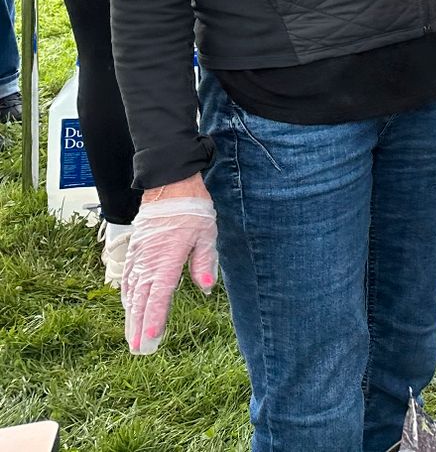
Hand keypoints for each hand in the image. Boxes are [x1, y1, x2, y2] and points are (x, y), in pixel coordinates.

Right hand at [122, 181, 219, 355]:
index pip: (159, 295)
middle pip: (142, 300)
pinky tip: (130, 309)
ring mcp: (138, 258)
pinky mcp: (135, 252)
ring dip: (132, 316)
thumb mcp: (206, 233)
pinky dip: (128, 298)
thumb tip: (207, 287)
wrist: (169, 186)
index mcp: (167, 259)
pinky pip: (128, 280)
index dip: (154, 319)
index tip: (150, 339)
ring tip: (133, 338)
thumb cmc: (192, 209)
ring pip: (132, 293)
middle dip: (140, 326)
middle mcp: (148, 262)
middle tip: (139, 350)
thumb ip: (205, 261)